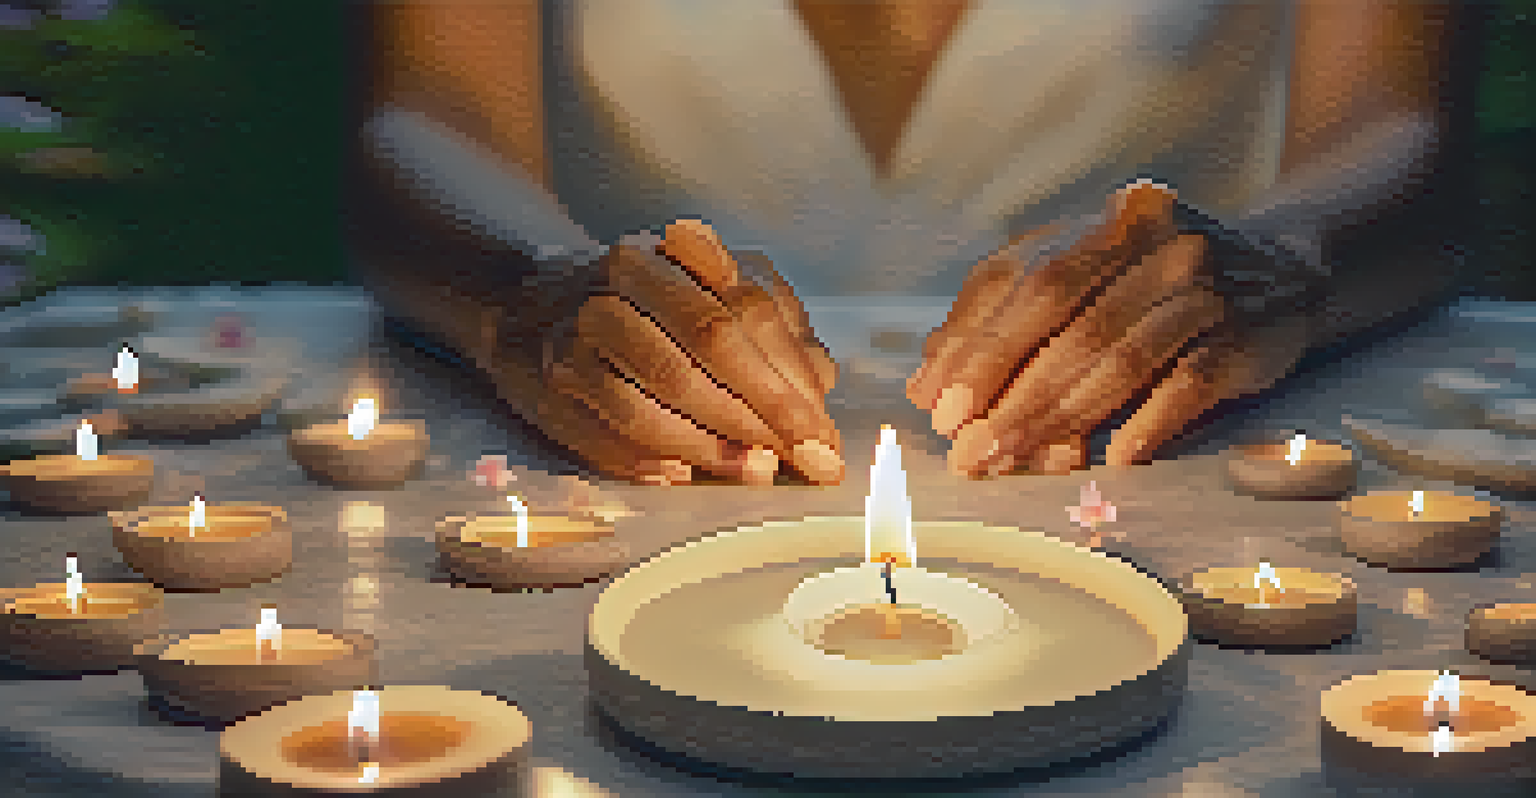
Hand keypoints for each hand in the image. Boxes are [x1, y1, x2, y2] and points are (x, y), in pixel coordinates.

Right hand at [543, 220, 843, 485]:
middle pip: (708, 344)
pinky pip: (608, 429)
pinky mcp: (550, 382)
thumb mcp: (717, 297)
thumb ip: (776, 330)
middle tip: (806, 460)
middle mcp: (622, 279)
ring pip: (659, 389)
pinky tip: (685, 474)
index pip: (745, 311)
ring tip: (755, 471)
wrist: (531, 307)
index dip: (792, 377)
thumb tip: (822, 381)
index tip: (824, 434)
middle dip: (766, 410)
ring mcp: (579, 329)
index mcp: (674, 253)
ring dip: (716, 442)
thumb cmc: (648, 310)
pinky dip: (653, 458)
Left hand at [910, 181, 1331, 475]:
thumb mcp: (1077, 279)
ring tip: (1018, 463)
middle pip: (1070, 321)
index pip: (1027, 283)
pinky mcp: (1249, 336)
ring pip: (1122, 358)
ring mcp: (1206, 287)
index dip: (980, 347)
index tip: (940, 408)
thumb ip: (998, 320)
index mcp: (1100, 222)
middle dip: (1012, 393)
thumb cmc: (1150, 284)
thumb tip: (924, 386)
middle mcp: (1155, 242)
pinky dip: (1147, 424)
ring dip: (1063, 418)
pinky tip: (1112, 461)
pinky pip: (1190, 384)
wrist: (1285, 271)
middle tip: (970, 451)